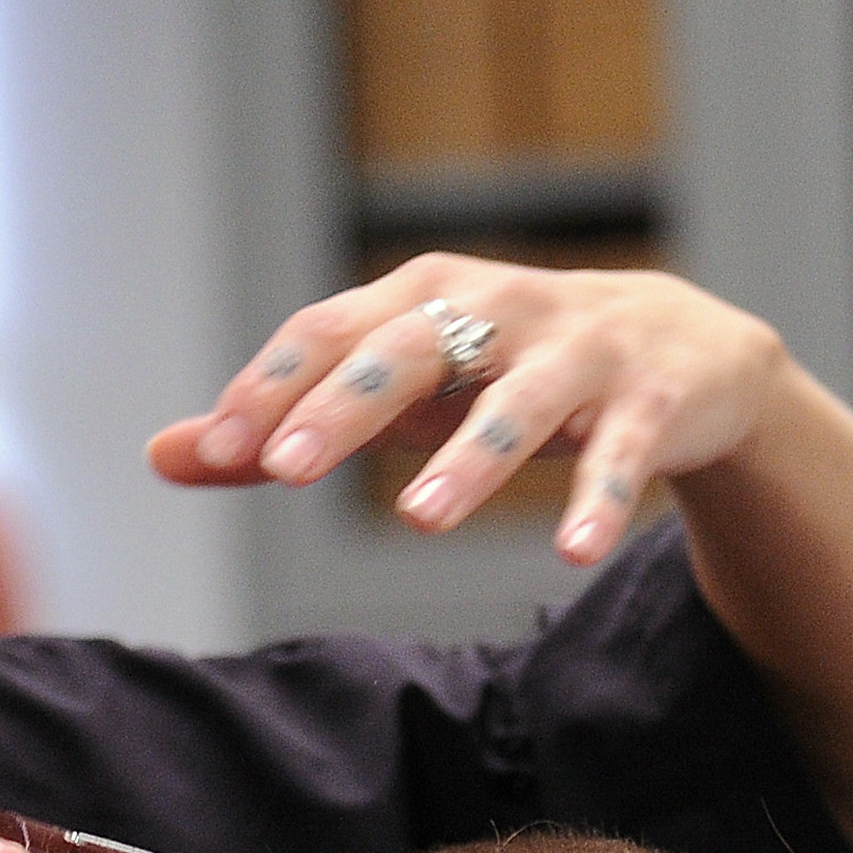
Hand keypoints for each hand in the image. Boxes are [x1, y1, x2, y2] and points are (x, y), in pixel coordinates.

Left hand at [147, 253, 786, 570]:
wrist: (686, 355)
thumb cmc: (505, 373)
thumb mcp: (398, 395)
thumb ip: (285, 427)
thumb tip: (166, 455)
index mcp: (423, 299)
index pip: (332, 331)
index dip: (275, 385)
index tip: (220, 447)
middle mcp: (500, 308)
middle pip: (412, 350)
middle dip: (348, 405)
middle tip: (289, 468)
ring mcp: (581, 351)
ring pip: (519, 402)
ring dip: (470, 460)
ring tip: (419, 522)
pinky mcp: (653, 400)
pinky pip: (622, 454)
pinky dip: (598, 501)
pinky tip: (569, 553)